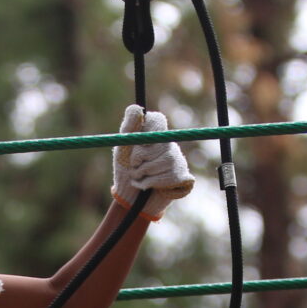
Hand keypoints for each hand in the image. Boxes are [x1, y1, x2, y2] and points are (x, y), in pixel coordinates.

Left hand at [111, 104, 193, 219]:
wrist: (131, 199)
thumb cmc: (125, 171)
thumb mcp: (122, 149)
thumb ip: (128, 128)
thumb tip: (137, 108)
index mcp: (156, 134)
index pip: (158, 121)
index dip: (145, 135)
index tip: (135, 147)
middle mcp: (170, 144)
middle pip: (159, 144)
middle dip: (140, 160)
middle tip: (133, 168)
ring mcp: (179, 161)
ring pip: (164, 162)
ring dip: (145, 175)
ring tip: (140, 178)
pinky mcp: (184, 177)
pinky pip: (171, 177)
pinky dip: (154, 184)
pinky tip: (151, 186)